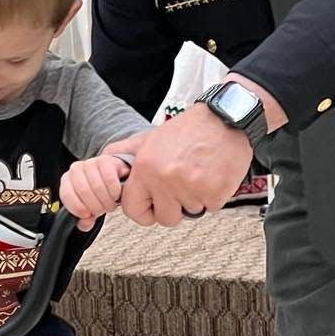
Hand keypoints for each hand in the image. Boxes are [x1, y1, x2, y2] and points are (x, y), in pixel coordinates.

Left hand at [60, 151, 130, 231]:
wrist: (114, 176)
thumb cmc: (100, 192)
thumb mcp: (90, 208)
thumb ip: (84, 219)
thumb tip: (85, 223)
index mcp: (67, 181)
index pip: (66, 195)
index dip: (77, 208)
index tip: (87, 215)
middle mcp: (76, 170)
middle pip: (83, 191)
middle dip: (96, 206)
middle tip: (103, 209)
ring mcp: (90, 163)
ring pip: (97, 186)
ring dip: (107, 200)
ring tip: (110, 203)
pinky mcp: (105, 160)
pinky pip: (109, 178)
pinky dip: (114, 190)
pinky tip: (116, 193)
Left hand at [120, 104, 254, 226]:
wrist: (225, 117)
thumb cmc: (189, 129)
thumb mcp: (148, 140)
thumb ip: (126, 159)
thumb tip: (109, 178)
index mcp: (145, 167)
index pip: (133, 210)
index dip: (145, 210)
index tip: (154, 206)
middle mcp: (165, 178)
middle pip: (165, 218)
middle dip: (175, 208)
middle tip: (183, 186)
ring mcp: (191, 187)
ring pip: (190, 212)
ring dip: (196, 198)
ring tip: (200, 173)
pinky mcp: (215, 191)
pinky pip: (211, 207)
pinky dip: (214, 195)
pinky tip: (213, 174)